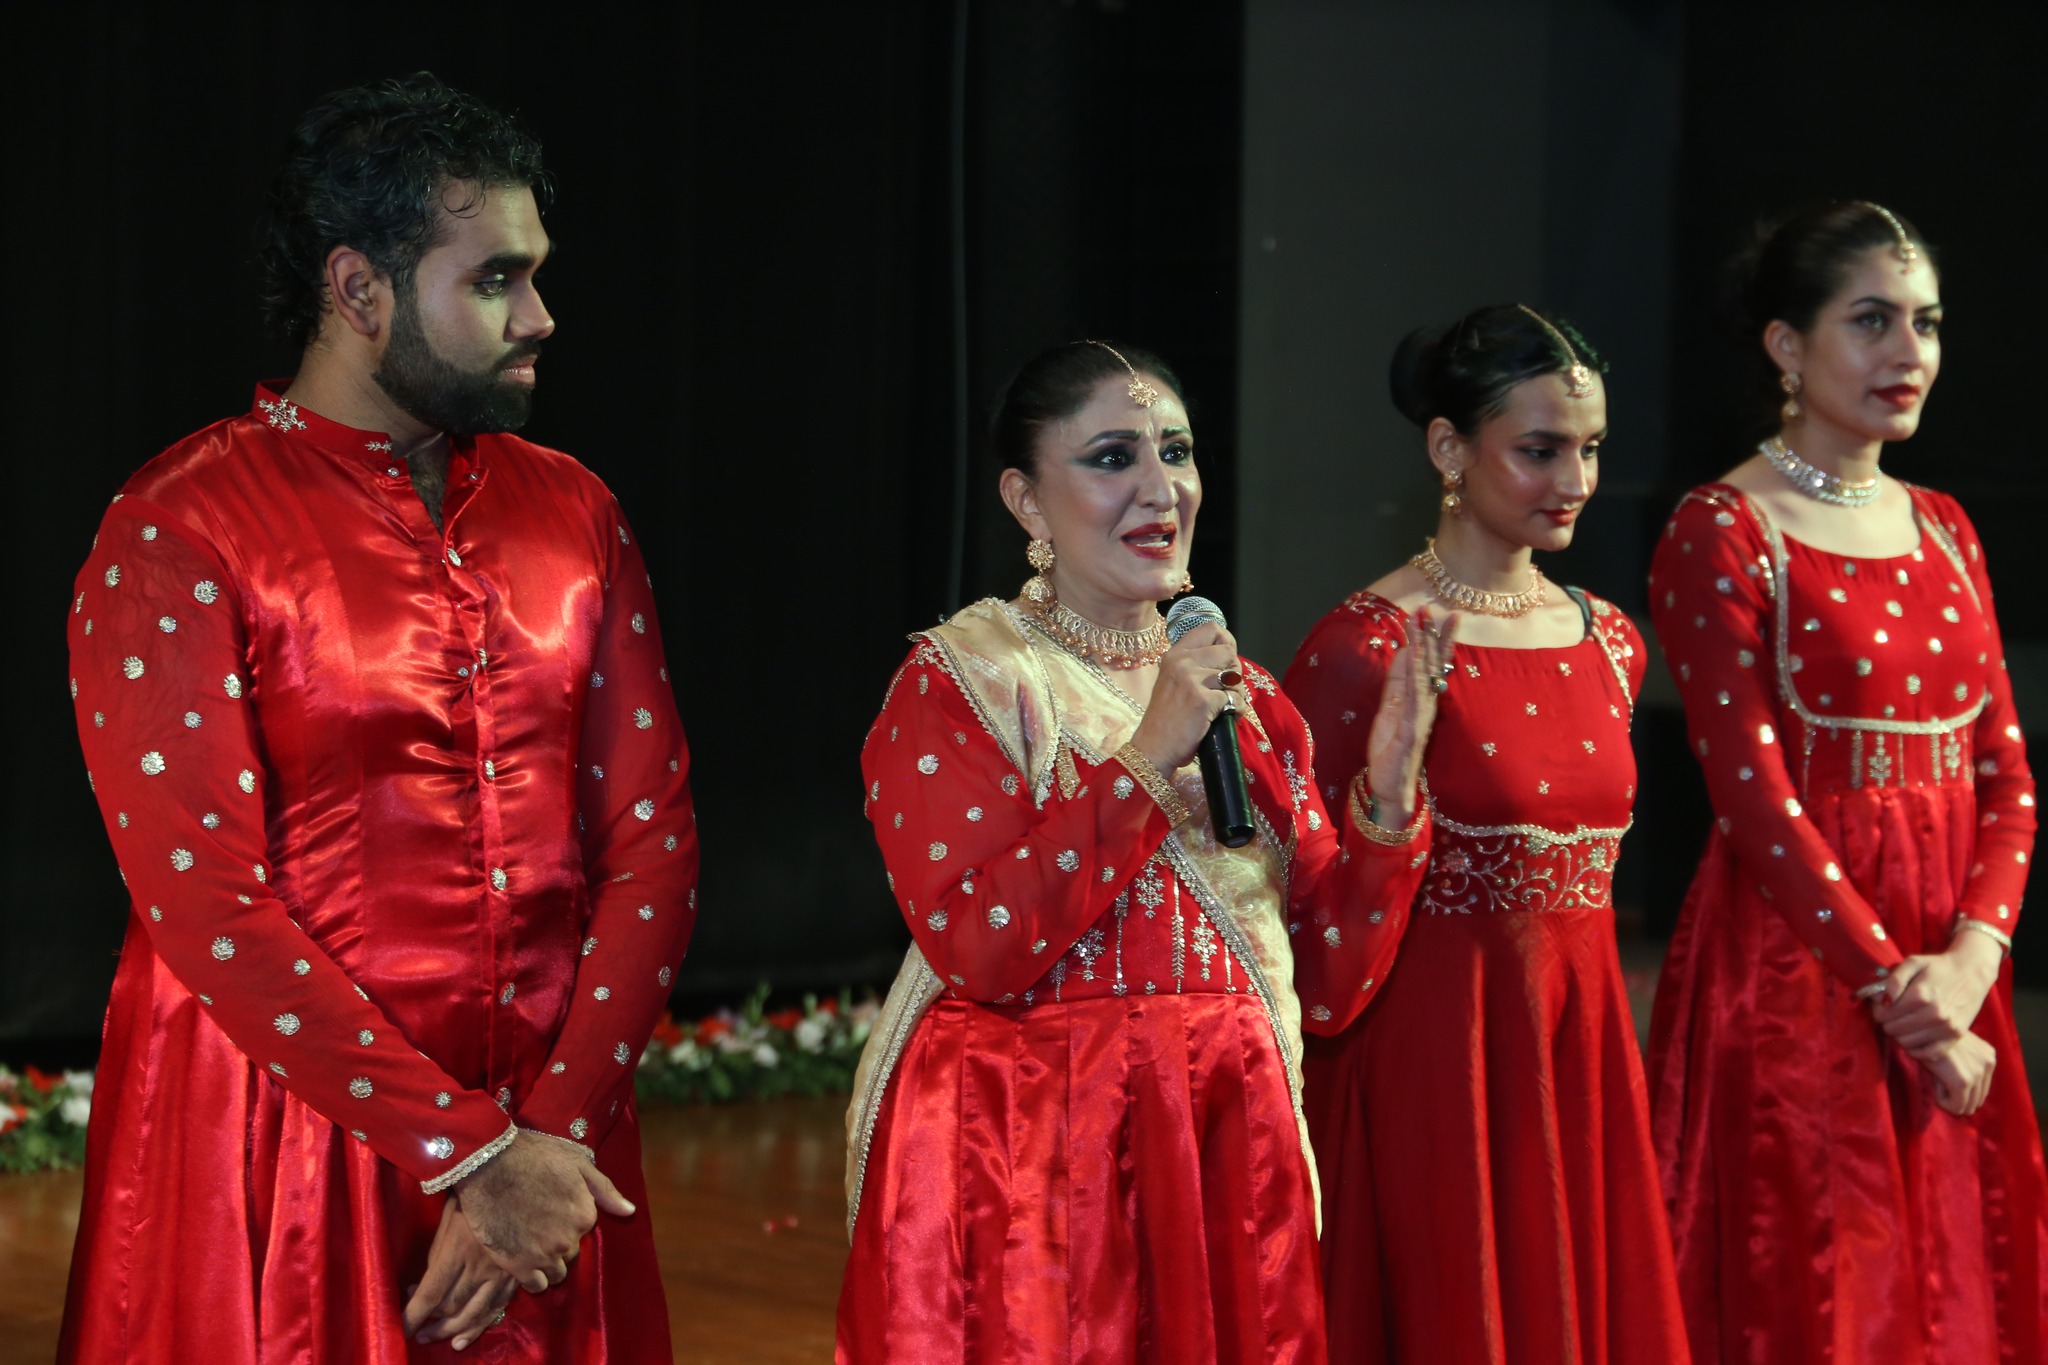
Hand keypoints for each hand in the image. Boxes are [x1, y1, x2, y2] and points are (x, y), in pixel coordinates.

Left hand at [404, 1198, 518, 1350]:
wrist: (513, 1177)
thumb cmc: (473, 1195)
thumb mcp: (447, 1221)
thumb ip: (437, 1255)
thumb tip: (422, 1286)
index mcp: (457, 1250)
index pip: (430, 1294)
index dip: (413, 1316)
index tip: (403, 1329)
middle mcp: (480, 1266)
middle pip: (452, 1307)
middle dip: (433, 1325)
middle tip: (420, 1333)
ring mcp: (503, 1271)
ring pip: (476, 1312)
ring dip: (454, 1331)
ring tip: (439, 1339)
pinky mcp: (519, 1273)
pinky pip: (498, 1306)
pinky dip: (481, 1324)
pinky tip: (467, 1337)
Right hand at [454, 1132, 634, 1291]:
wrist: (489, 1164)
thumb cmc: (534, 1157)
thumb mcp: (578, 1164)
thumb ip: (604, 1190)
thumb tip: (630, 1211)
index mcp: (585, 1214)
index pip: (583, 1230)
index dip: (567, 1222)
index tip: (551, 1212)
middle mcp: (569, 1239)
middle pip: (571, 1252)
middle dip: (559, 1244)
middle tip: (538, 1228)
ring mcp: (544, 1254)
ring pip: (556, 1273)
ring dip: (548, 1264)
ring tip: (531, 1246)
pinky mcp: (519, 1266)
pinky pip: (536, 1285)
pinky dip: (533, 1278)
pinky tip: (523, 1262)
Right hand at [1129, 622, 1243, 773]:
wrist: (1153, 748)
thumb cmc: (1166, 720)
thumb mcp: (1172, 681)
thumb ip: (1194, 665)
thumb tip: (1228, 658)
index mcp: (1174, 655)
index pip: (1211, 629)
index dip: (1227, 641)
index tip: (1227, 659)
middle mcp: (1181, 662)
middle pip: (1228, 651)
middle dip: (1234, 671)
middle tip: (1226, 689)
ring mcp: (1191, 680)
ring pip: (1234, 675)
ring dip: (1237, 692)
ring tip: (1225, 705)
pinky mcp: (1203, 701)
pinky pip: (1235, 699)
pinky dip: (1236, 711)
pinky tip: (1224, 718)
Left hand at [1363, 607, 1459, 827]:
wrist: (1390, 784)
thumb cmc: (1391, 747)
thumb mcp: (1391, 707)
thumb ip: (1399, 681)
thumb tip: (1407, 650)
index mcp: (1420, 698)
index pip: (1431, 662)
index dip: (1434, 637)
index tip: (1437, 611)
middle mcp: (1426, 705)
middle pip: (1432, 664)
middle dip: (1431, 635)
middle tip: (1431, 608)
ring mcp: (1420, 717)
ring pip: (1424, 677)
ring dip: (1423, 649)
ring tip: (1421, 625)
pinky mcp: (1411, 732)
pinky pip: (1415, 702)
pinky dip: (1416, 681)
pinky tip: (1417, 662)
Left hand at [1869, 933, 2001, 1049]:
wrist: (1971, 972)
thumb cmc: (1937, 967)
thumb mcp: (1913, 963)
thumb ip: (1894, 980)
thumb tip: (1881, 1000)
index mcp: (1919, 995)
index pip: (1882, 1014)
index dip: (1877, 1009)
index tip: (1881, 1004)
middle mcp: (1933, 1014)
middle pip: (1892, 1029)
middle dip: (1886, 1021)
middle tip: (1892, 1013)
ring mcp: (1946, 1027)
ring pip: (1906, 1043)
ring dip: (1899, 1034)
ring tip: (1903, 1022)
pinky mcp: (1956, 1036)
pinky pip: (1929, 1054)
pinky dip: (1917, 1049)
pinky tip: (1914, 1037)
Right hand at [1912, 1030, 1996, 1116]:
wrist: (1919, 1027)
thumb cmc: (1931, 1035)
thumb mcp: (1956, 1043)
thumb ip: (1967, 1060)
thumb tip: (1968, 1090)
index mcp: (1989, 1055)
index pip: (1982, 1088)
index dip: (1962, 1088)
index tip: (1945, 1074)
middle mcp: (1988, 1063)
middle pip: (1977, 1100)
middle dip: (1958, 1096)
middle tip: (1940, 1080)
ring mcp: (1977, 1074)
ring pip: (1968, 1106)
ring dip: (1951, 1099)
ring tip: (1937, 1081)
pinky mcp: (1962, 1082)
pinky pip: (1956, 1107)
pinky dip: (1943, 1101)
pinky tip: (1935, 1083)